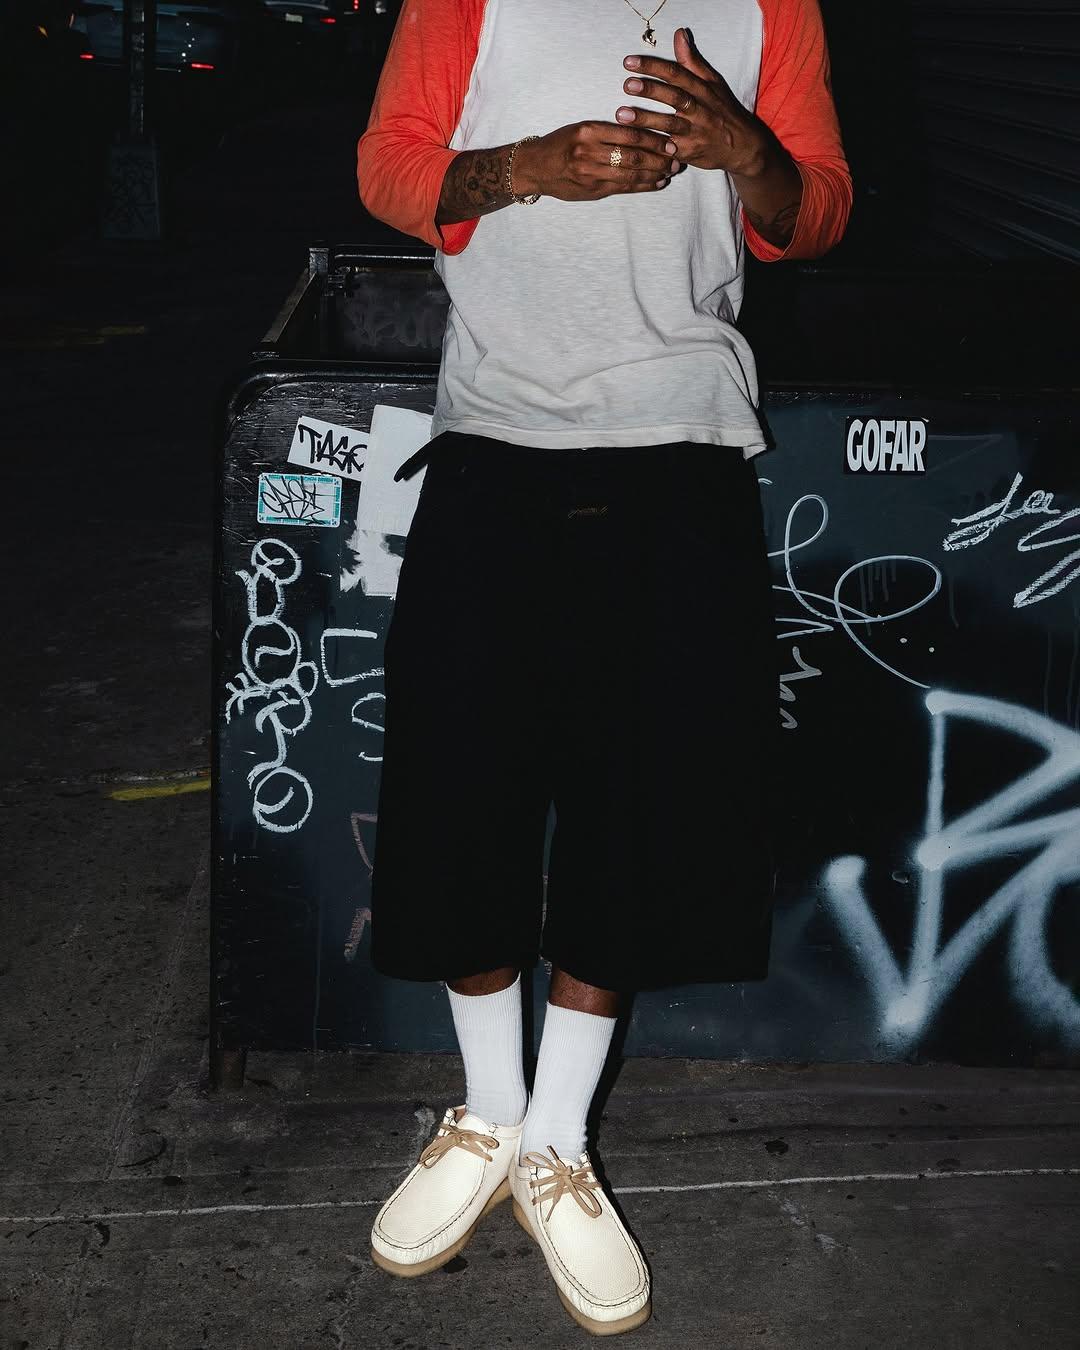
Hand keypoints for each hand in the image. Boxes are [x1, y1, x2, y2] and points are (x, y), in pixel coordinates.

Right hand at [515, 120, 680, 201]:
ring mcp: (590, 174)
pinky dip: (643, 186)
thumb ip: (607, 132)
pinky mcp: (592, 190)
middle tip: (677, 157)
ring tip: (672, 171)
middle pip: (633, 156)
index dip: (653, 139)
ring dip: (655, 174)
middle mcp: (588, 153)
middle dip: (659, 158)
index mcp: (588, 131)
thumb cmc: (559, 145)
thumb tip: (641, 133)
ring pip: (630, 175)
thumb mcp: (580, 129)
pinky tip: (658, 183)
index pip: (628, 134)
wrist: (534, 168)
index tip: (670, 139)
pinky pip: (624, 188)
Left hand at [616, 27, 768, 176]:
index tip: (630, 62)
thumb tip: (678, 34)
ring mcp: (695, 133)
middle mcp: (700, 110)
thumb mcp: (712, 83)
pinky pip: (667, 151)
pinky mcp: (690, 154)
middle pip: (674, 97)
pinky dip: (651, 148)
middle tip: (627, 84)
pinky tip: (632, 145)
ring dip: (645, 120)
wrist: (743, 147)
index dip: (654, 67)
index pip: (677, 74)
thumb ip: (692, 61)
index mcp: (703, 89)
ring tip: (621, 115)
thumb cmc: (723, 111)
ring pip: (669, 125)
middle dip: (651, 90)